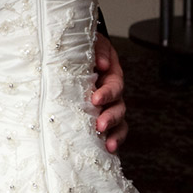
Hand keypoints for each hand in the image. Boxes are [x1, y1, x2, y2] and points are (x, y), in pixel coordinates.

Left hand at [90, 33, 127, 152]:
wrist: (73, 52)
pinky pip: (111, 131)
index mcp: (111, 75)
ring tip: (108, 144)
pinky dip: (113, 140)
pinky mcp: (99, 117)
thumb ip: (99, 50)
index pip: (114, 86)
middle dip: (111, 117)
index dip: (108, 93)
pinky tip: (108, 150)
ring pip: (118, 123)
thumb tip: (103, 65)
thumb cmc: (83, 47)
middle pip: (119, 108)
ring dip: (114, 133)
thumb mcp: (93, 42)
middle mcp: (111, 93)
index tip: (96, 98)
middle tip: (101, 124)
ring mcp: (107, 107)